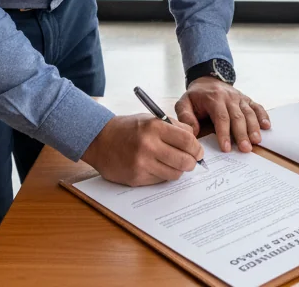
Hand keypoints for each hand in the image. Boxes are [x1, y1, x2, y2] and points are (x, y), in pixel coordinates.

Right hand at [81, 114, 202, 185]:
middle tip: (191, 161)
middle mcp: (148, 145)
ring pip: (174, 173)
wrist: (99, 140)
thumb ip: (174, 127)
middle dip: (192, 162)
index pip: (187, 140)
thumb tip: (194, 140)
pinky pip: (160, 180)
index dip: (197, 148)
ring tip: (174, 163)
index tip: (198, 151)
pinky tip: (157, 167)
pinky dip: (163, 175)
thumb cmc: (128, 128)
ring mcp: (142, 163)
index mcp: (154, 127)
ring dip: (178, 170)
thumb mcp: (151, 119)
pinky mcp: (136, 177)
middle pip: (184, 160)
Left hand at [175, 78, 270, 153]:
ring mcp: (239, 98)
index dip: (224, 134)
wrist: (207, 79)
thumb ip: (185, 116)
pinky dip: (263, 116)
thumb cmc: (196, 96)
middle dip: (242, 134)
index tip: (226, 148)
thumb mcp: (184, 102)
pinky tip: (267, 126)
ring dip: (254, 127)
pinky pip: (257, 107)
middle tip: (246, 149)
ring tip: (257, 141)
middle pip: (237, 117)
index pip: (221, 118)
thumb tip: (193, 132)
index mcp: (214, 99)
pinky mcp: (246, 99)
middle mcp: (229, 97)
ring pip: (249, 113)